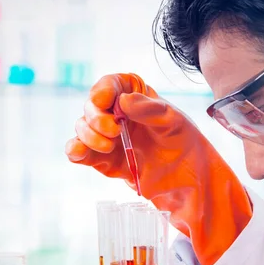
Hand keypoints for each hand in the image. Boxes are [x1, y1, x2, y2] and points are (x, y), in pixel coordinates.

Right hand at [66, 73, 252, 264]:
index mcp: (134, 95)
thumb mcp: (174, 122)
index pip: (111, 84)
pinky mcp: (103, 159)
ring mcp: (107, 137)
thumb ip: (150, 110)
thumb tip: (125, 101)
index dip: (102, 90)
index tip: (102, 101)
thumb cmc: (184, 143)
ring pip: (82, 128)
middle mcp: (116, 113)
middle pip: (91, 107)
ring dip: (88, 136)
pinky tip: (79, 153)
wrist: (187, 180)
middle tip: (115, 132)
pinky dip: (76, 152)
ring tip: (109, 146)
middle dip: (97, 119)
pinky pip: (80, 153)